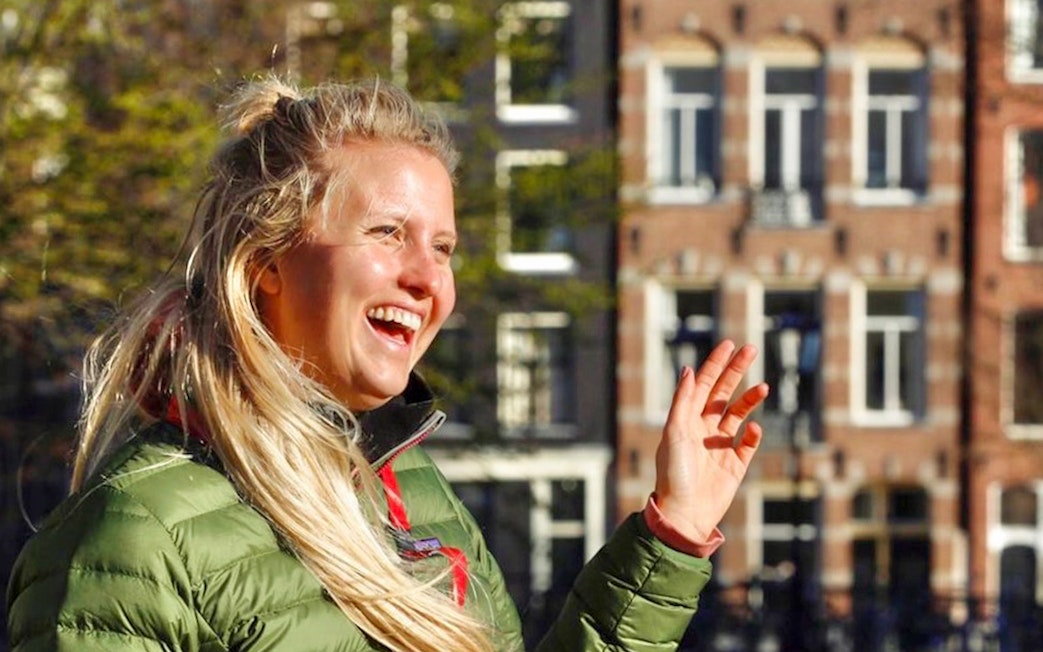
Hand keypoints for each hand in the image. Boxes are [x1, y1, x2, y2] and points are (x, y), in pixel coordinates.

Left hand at [654, 340, 768, 542]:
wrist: (685, 514)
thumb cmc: (674, 474)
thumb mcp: (674, 432)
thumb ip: (683, 401)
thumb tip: (690, 369)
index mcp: (686, 419)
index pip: (704, 384)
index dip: (716, 363)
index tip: (729, 344)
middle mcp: (703, 429)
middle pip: (723, 393)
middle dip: (737, 371)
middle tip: (752, 349)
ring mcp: (720, 446)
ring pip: (739, 414)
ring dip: (750, 399)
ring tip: (764, 387)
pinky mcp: (735, 466)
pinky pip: (748, 444)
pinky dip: (754, 434)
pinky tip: (755, 428)